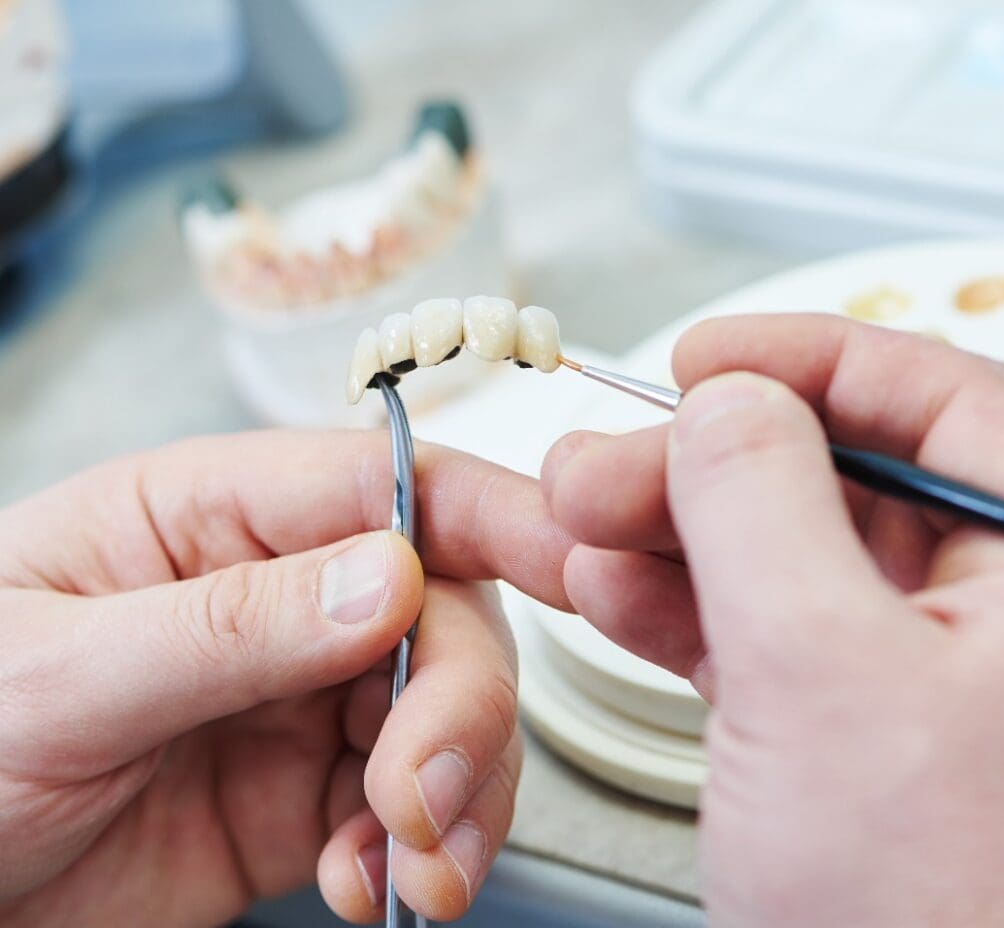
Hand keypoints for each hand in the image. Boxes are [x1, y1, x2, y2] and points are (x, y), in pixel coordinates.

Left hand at [0, 430, 570, 925]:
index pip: (391, 485)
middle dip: (463, 702)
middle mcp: (282, 588)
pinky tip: (375, 882)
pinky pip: (411, 801)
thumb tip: (392, 578)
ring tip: (414, 867)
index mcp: (218, 513)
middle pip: (445, 608)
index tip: (577, 561)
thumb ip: (230, 625)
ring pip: (449, 709)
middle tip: (429, 794)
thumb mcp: (61, 673)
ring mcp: (304, 691)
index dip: (499, 512)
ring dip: (461, 790)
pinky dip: (418, 849)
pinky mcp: (311, 786)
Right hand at [542, 315, 1003, 925]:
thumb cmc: (941, 927)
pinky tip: (617, 594)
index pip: (937, 400)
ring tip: (583, 530)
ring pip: (790, 553)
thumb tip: (725, 404)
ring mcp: (930, 675)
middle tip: (599, 465)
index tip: (699, 358)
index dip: (804, 360)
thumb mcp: (825, 679)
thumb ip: (762, 508)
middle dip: (700, 464)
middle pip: (840, 475)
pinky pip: (769, 631)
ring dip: (673, 534)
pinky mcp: (862, 730)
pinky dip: (685, 608)